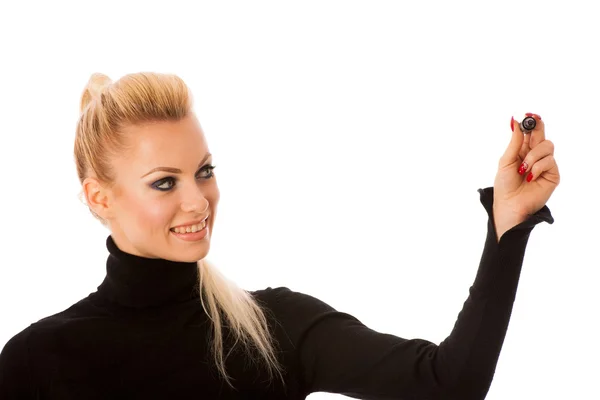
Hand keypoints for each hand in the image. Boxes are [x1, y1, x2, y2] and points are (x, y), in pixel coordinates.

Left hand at [493, 114, 559, 240]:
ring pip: (547, 146)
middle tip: (533, 120)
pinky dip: (538, 167)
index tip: (529, 114)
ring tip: (523, 169)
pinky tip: (531, 176)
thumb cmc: (505, 185)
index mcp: (522, 151)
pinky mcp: (553, 174)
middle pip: (542, 135)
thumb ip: (514, 142)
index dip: (531, 122)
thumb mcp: (506, 160)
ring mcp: (545, 164)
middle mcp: (535, 156)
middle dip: (538, 127)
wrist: (509, 204)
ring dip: (533, 156)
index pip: (530, 133)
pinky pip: (549, 161)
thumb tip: (515, 121)